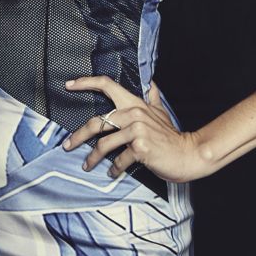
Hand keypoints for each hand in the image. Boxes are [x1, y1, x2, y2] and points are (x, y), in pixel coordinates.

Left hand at [62, 74, 205, 183]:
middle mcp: (134, 114)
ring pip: (104, 144)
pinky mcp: (140, 148)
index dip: (86, 83)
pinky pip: (118, 160)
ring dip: (92, 158)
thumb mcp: (160, 111)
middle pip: (97, 122)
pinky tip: (112, 173)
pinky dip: (113, 169)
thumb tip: (150, 83)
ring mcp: (137, 131)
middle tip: (68, 145)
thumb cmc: (171, 136)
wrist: (188, 154)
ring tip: (87, 165)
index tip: (69, 85)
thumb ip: (151, 97)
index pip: (107, 85)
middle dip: (78, 135)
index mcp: (134, 104)